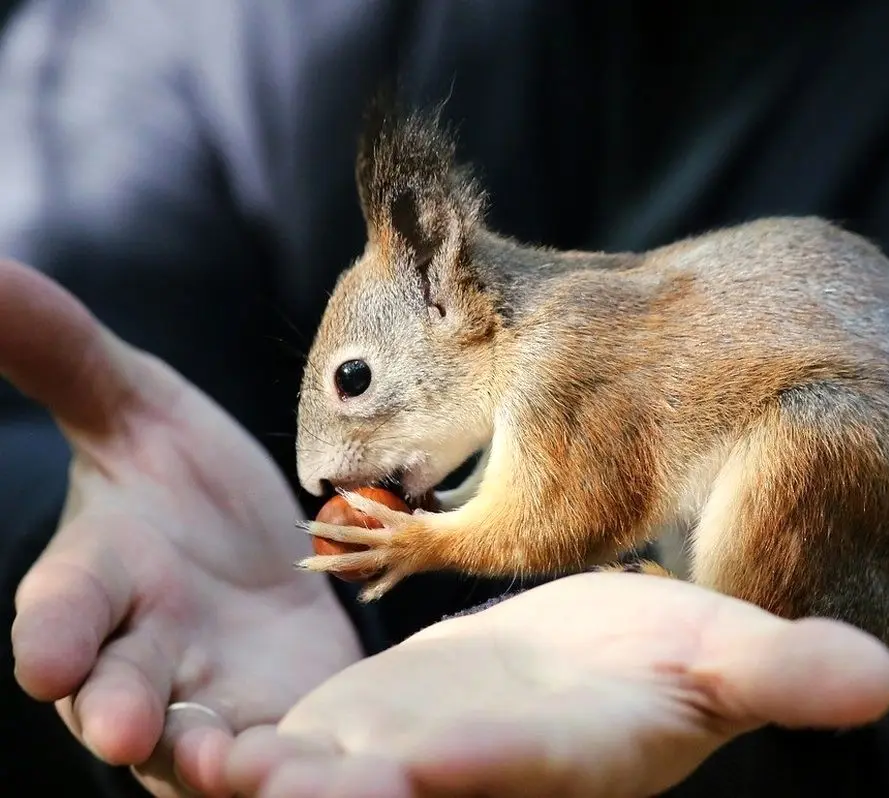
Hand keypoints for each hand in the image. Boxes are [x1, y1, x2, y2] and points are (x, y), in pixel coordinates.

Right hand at [1, 259, 361, 795]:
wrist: (256, 549)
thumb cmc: (180, 484)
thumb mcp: (137, 409)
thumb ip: (68, 356)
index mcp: (103, 579)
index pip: (61, 605)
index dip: (51, 628)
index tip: (45, 654)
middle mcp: (145, 656)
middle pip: (120, 693)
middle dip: (118, 709)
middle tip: (121, 729)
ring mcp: (216, 704)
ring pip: (209, 750)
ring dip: (227, 765)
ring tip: (253, 772)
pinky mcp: (291, 724)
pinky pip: (301, 761)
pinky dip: (322, 774)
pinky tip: (370, 777)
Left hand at [225, 571, 888, 797]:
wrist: (583, 660)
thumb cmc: (661, 660)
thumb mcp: (719, 656)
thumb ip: (782, 673)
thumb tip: (884, 681)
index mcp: (561, 753)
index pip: (518, 767)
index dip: (471, 769)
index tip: (415, 764)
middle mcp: (468, 775)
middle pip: (394, 796)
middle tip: (244, 776)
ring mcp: (397, 761)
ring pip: (317, 786)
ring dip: (248, 780)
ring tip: (183, 747)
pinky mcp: (348, 734)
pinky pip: (277, 752)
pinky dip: (230, 744)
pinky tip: (176, 716)